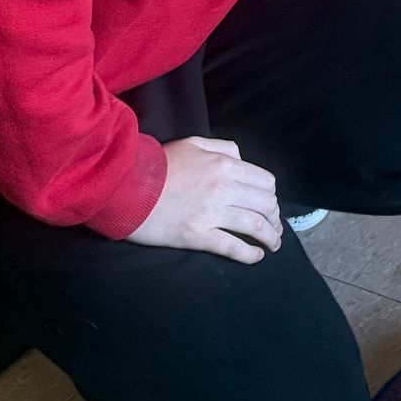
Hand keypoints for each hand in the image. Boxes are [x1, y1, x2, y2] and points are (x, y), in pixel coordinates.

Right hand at [126, 136, 282, 262]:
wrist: (126, 186)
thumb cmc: (157, 165)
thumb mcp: (192, 144)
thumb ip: (221, 148)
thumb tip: (240, 159)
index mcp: (225, 164)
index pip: (265, 182)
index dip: (271, 195)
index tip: (269, 205)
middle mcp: (224, 188)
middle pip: (265, 204)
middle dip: (274, 218)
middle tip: (274, 227)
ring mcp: (212, 213)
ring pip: (255, 225)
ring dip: (270, 236)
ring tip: (273, 244)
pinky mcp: (198, 235)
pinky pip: (233, 246)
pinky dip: (250, 253)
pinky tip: (257, 256)